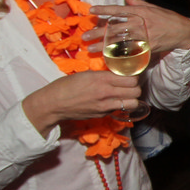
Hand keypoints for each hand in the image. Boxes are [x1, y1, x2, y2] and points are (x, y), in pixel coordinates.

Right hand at [22, 70, 142, 135]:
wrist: (53, 104)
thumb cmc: (66, 86)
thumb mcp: (86, 75)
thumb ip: (103, 75)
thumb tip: (117, 75)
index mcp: (102, 79)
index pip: (131, 79)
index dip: (133, 76)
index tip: (130, 75)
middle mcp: (106, 93)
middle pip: (135, 91)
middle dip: (136, 87)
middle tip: (130, 85)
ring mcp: (105, 106)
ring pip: (132, 103)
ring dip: (132, 99)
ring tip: (126, 95)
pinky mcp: (102, 115)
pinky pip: (118, 109)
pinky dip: (119, 105)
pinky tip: (113, 101)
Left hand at [88, 0, 189, 54]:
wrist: (182, 31)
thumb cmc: (165, 17)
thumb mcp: (150, 6)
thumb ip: (135, 0)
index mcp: (139, 12)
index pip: (118, 10)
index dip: (104, 10)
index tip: (91, 11)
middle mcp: (139, 23)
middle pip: (115, 28)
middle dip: (98, 33)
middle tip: (85, 37)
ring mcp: (143, 36)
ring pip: (120, 42)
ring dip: (104, 46)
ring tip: (91, 49)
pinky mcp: (148, 48)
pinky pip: (131, 52)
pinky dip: (120, 56)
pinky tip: (109, 58)